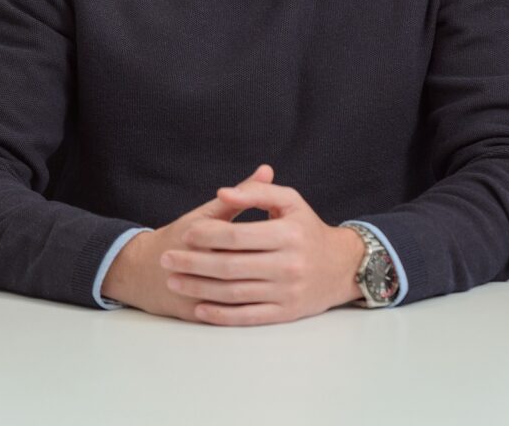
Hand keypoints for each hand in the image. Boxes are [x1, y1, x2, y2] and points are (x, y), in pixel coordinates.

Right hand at [100, 164, 276, 319]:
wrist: (142, 269)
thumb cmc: (180, 235)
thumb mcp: (206, 212)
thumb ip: (239, 194)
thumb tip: (267, 170)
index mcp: (197, 232)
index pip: (238, 235)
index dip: (266, 238)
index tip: (290, 234)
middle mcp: (192, 261)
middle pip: (236, 266)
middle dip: (265, 266)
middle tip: (293, 262)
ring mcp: (189, 291)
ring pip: (231, 294)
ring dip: (258, 290)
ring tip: (282, 282)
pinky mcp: (189, 313)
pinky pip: (223, 316)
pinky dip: (245, 311)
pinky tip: (263, 304)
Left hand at [159, 179, 361, 325]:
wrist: (341, 266)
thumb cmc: (307, 228)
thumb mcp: (289, 200)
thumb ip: (256, 192)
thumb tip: (222, 192)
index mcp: (288, 233)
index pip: (238, 236)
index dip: (208, 234)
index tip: (186, 233)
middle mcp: (288, 265)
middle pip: (230, 266)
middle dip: (193, 263)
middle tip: (167, 259)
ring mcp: (286, 292)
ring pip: (234, 293)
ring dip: (199, 288)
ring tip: (174, 280)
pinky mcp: (285, 314)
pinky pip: (247, 317)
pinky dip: (221, 315)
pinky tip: (199, 307)